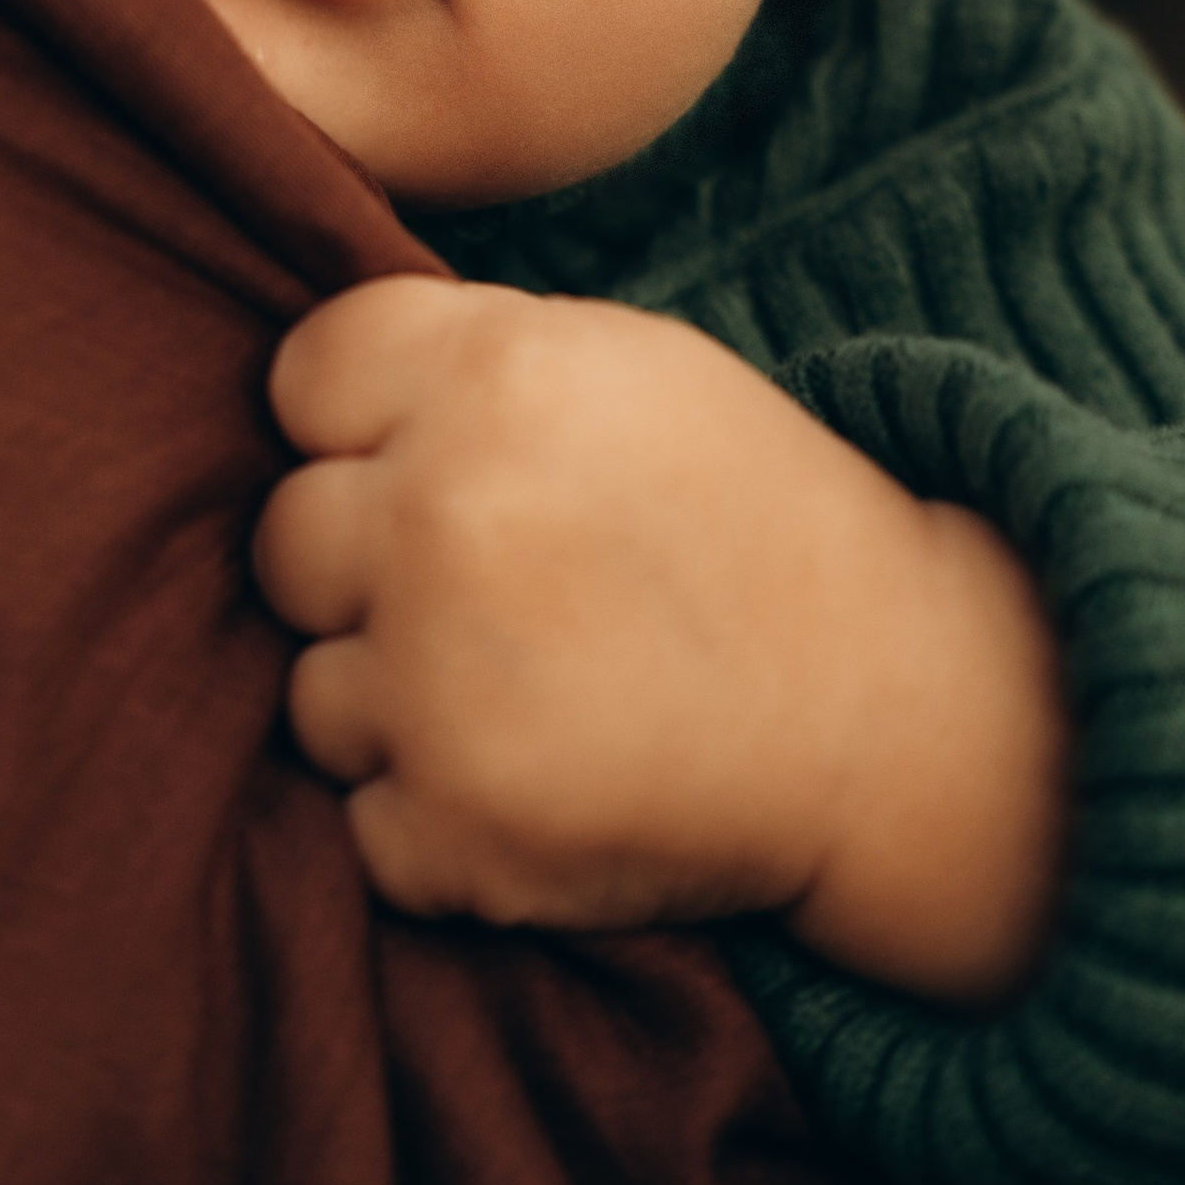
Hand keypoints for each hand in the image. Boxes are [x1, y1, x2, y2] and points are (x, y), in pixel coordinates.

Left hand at [256, 276, 1070, 1003]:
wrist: (896, 711)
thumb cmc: (748, 522)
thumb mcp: (623, 367)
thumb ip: (454, 357)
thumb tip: (295, 391)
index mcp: (493, 375)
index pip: (303, 378)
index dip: (366, 430)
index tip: (452, 468)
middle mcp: (447, 515)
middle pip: (287, 541)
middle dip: (373, 574)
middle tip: (515, 598)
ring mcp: (442, 681)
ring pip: (314, 692)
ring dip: (402, 708)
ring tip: (548, 693)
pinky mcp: (457, 827)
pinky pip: (366, 820)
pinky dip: (440, 821)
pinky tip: (556, 779)